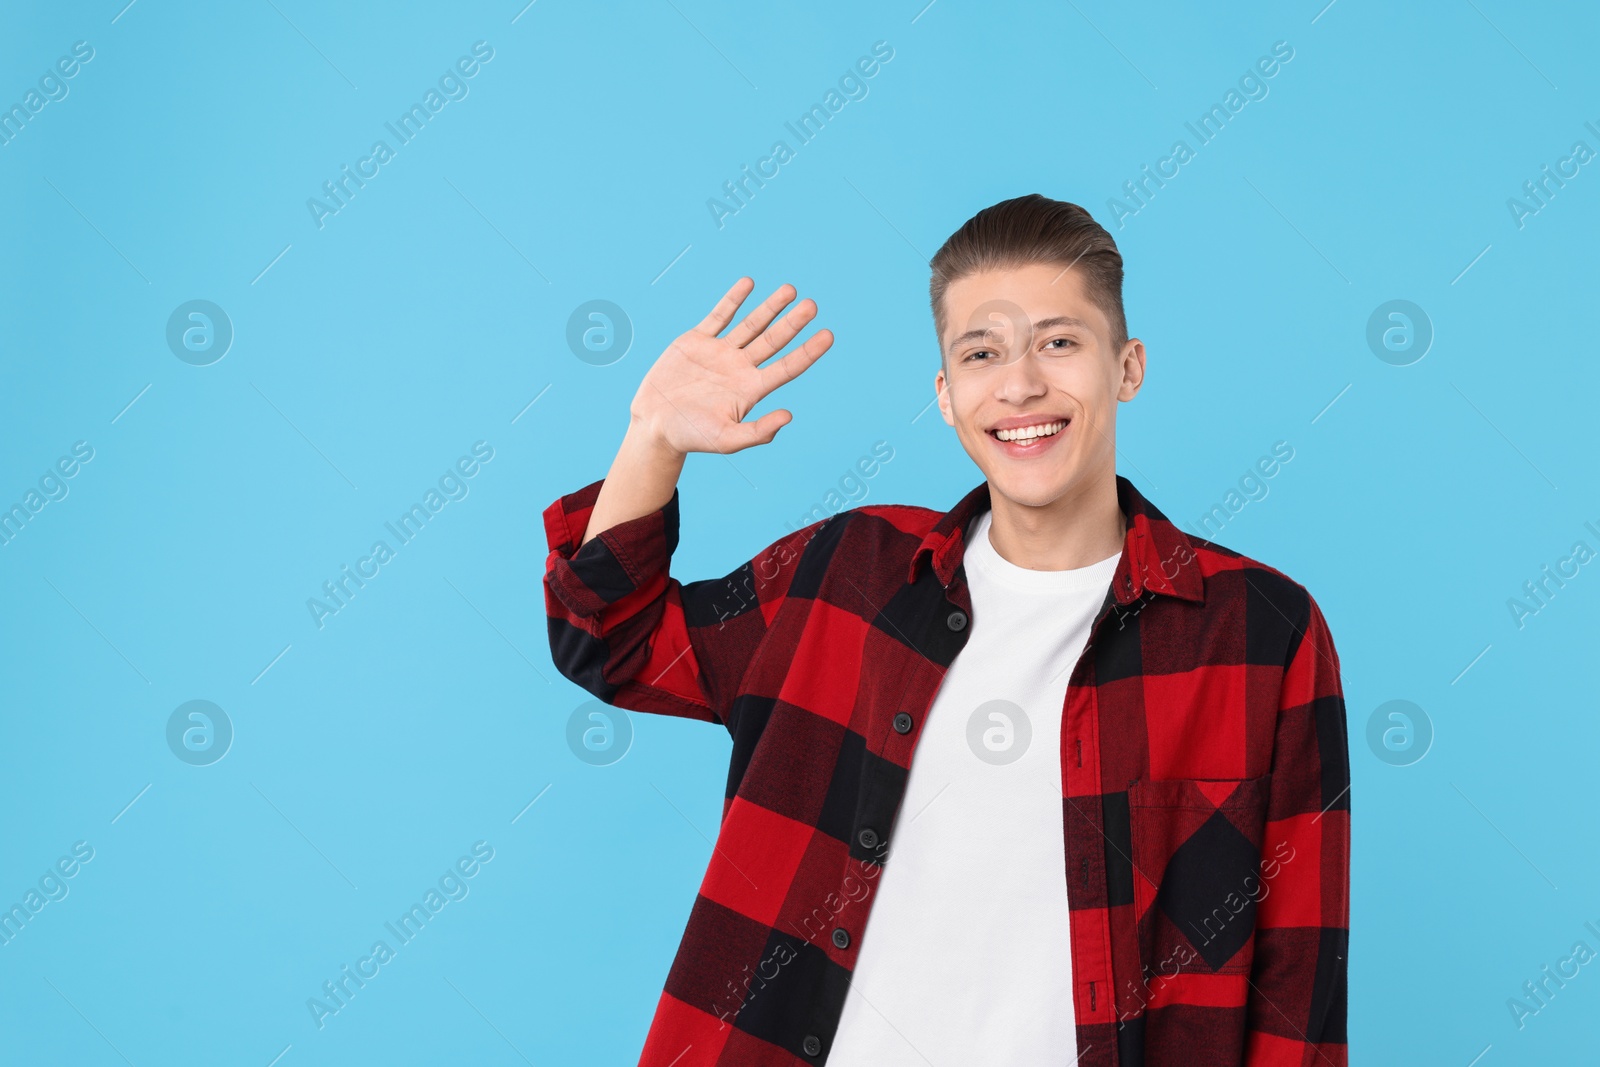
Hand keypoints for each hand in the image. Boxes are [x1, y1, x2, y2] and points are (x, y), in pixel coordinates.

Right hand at [628, 277, 833, 455]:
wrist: (655, 424)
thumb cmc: (691, 437)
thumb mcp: (726, 440)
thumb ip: (757, 432)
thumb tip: (789, 416)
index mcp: (751, 389)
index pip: (787, 367)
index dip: (808, 352)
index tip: (828, 335)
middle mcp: (740, 368)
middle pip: (774, 341)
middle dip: (793, 323)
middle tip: (812, 306)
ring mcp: (720, 352)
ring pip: (751, 324)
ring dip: (770, 307)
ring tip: (790, 289)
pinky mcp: (698, 341)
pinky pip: (720, 316)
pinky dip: (733, 300)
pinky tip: (749, 283)